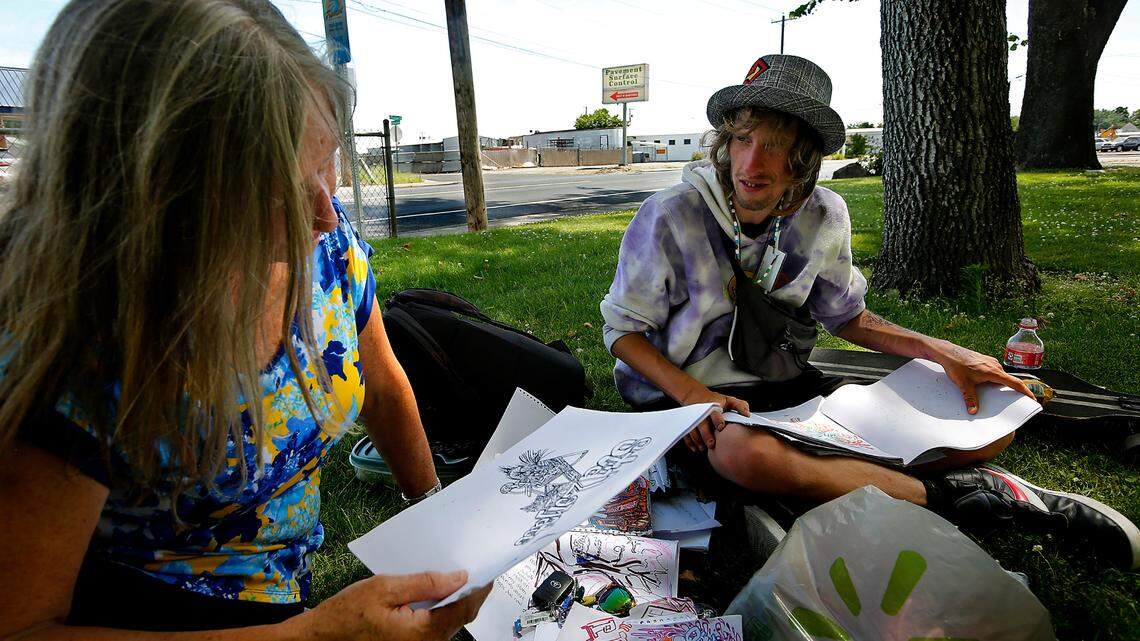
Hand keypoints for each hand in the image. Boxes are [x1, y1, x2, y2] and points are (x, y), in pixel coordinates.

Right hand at [297, 570, 490, 640]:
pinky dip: (442, 609)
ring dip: (457, 600)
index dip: (479, 587)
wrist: (322, 638)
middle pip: (461, 616)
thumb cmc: (346, 615)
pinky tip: (439, 592)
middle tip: (477, 567)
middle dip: (471, 592)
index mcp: (423, 632)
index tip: (487, 569)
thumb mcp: (385, 587)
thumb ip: (424, 582)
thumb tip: (459, 577)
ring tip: (458, 575)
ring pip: (451, 622)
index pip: (464, 608)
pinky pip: (437, 627)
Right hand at [678, 387, 749, 451]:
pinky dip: (690, 442)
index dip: (717, 420)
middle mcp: (702, 413)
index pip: (715, 413)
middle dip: (706, 435)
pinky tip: (695, 448)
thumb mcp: (728, 400)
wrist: (695, 396)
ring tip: (703, 448)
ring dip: (697, 441)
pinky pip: (686, 434)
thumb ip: (739, 406)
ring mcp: (693, 418)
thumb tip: (747, 414)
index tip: (721, 427)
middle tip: (711, 444)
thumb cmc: (715, 400)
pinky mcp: (688, 424)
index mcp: (713, 407)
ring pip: (693, 430)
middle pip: (702, 424)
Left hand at [929, 341, 1035, 413]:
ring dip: (1001, 385)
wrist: (948, 352)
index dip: (1025, 391)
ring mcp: (990, 362)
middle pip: (1008, 380)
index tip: (1032, 398)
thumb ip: (970, 398)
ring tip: (998, 395)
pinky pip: (994, 372)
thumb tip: (973, 411)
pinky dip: (994, 379)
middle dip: (1012, 391)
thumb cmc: (956, 365)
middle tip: (1014, 401)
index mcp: (993, 371)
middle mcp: (995, 365)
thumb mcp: (963, 384)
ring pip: (1000, 376)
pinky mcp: (985, 361)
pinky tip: (987, 385)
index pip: (1015, 382)